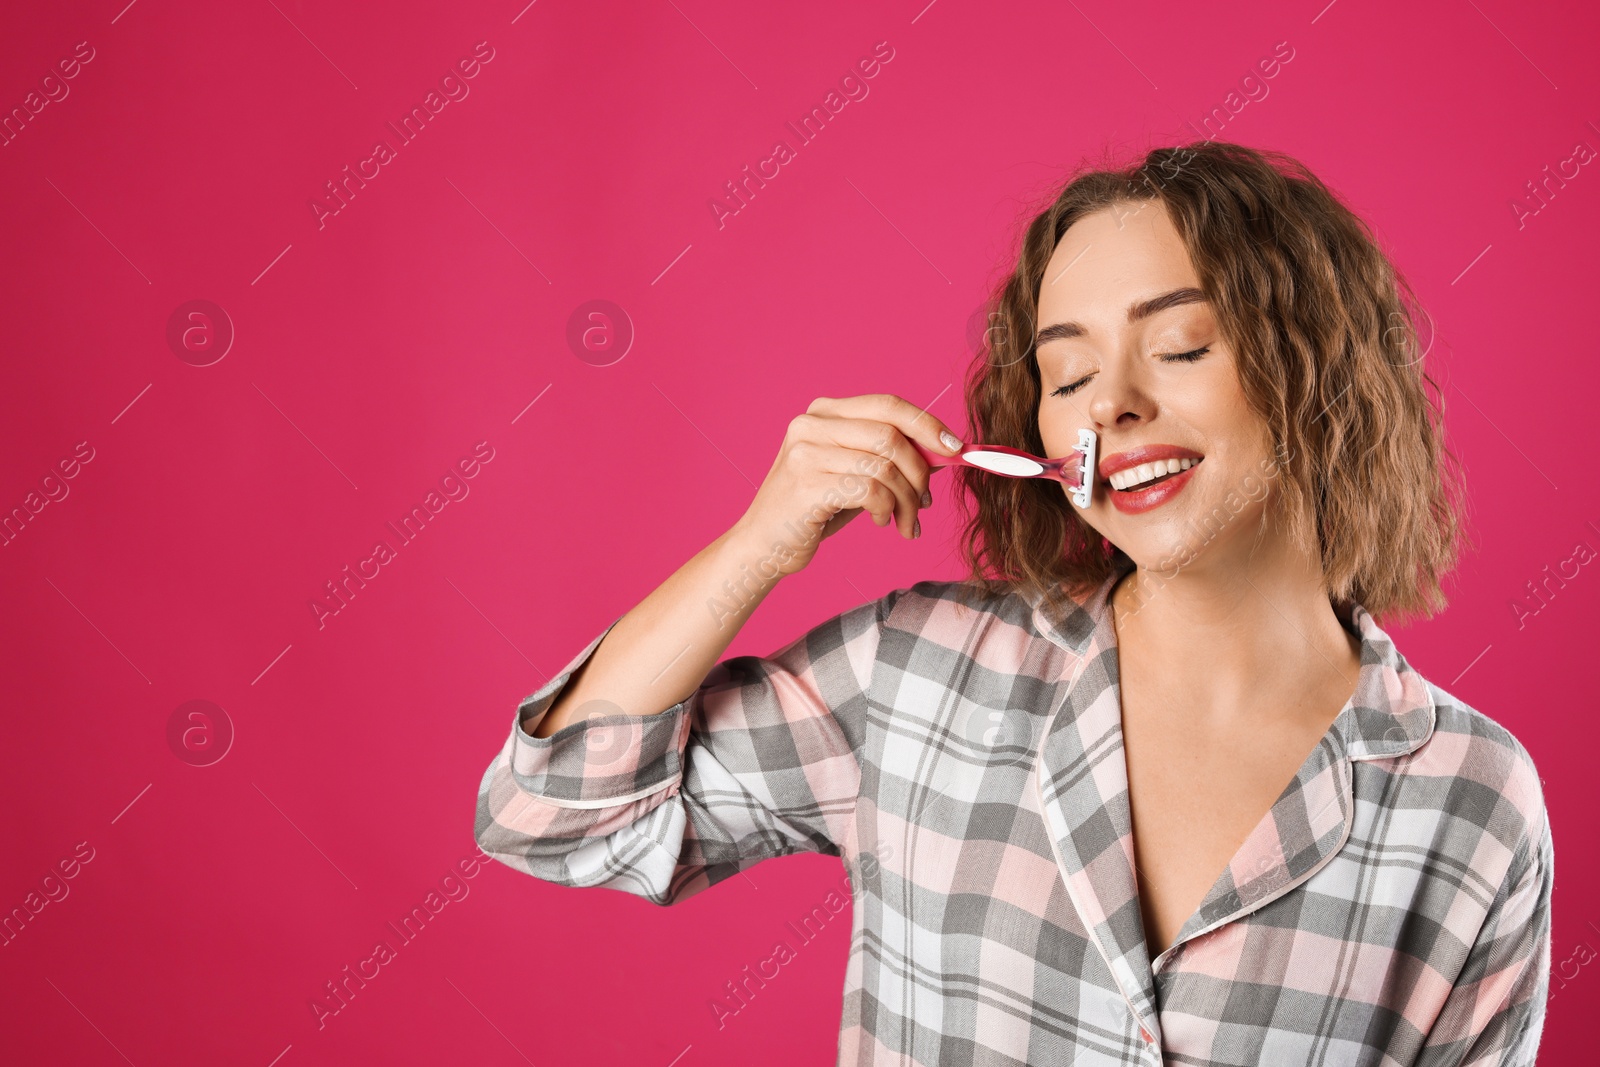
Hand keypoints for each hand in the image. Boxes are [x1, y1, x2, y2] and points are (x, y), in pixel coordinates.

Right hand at [728, 394, 964, 577]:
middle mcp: (811, 424)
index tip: (956, 449)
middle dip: (920, 473)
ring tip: (905, 522)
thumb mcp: (854, 474)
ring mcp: (805, 453)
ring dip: (906, 500)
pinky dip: (887, 510)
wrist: (763, 547)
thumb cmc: (814, 510)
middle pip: (891, 436)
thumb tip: (945, 450)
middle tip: (926, 502)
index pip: (889, 405)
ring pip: (885, 466)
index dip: (928, 424)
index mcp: (824, 412)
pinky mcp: (806, 485)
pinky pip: (870, 491)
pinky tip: (882, 522)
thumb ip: (890, 456)